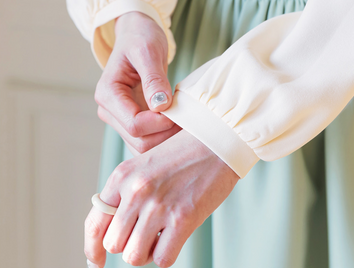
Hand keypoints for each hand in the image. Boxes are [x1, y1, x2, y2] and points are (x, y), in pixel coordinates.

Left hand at [84, 130, 238, 267]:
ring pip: (134, 256)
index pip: (95, 223)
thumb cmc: (184, 155)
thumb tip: (117, 231)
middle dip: (128, 244)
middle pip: (113, 244)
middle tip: (146, 233)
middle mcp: (135, 190)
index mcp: (122, 176)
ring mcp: (158, 205)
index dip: (92, 249)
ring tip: (161, 234)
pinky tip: (174, 237)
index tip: (97, 262)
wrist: (217, 142)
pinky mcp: (183, 218)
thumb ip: (126, 194)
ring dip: (146, 251)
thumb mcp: (145, 166)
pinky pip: (162, 259)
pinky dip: (166, 255)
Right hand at [95, 11, 180, 153]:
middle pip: (139, 141)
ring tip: (184, 120)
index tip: (179, 109)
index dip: (161, 123)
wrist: (137, 35)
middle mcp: (109, 111)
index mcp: (107, 94)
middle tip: (187, 118)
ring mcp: (120, 119)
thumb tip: (161, 106)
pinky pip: (149, 140)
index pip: (135, 124)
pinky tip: (178, 123)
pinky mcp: (132, 121)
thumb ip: (153, 79)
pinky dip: (164, 137)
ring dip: (166, 139)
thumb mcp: (148, 51)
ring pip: (144, 146)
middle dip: (166, 134)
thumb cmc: (140, 38)